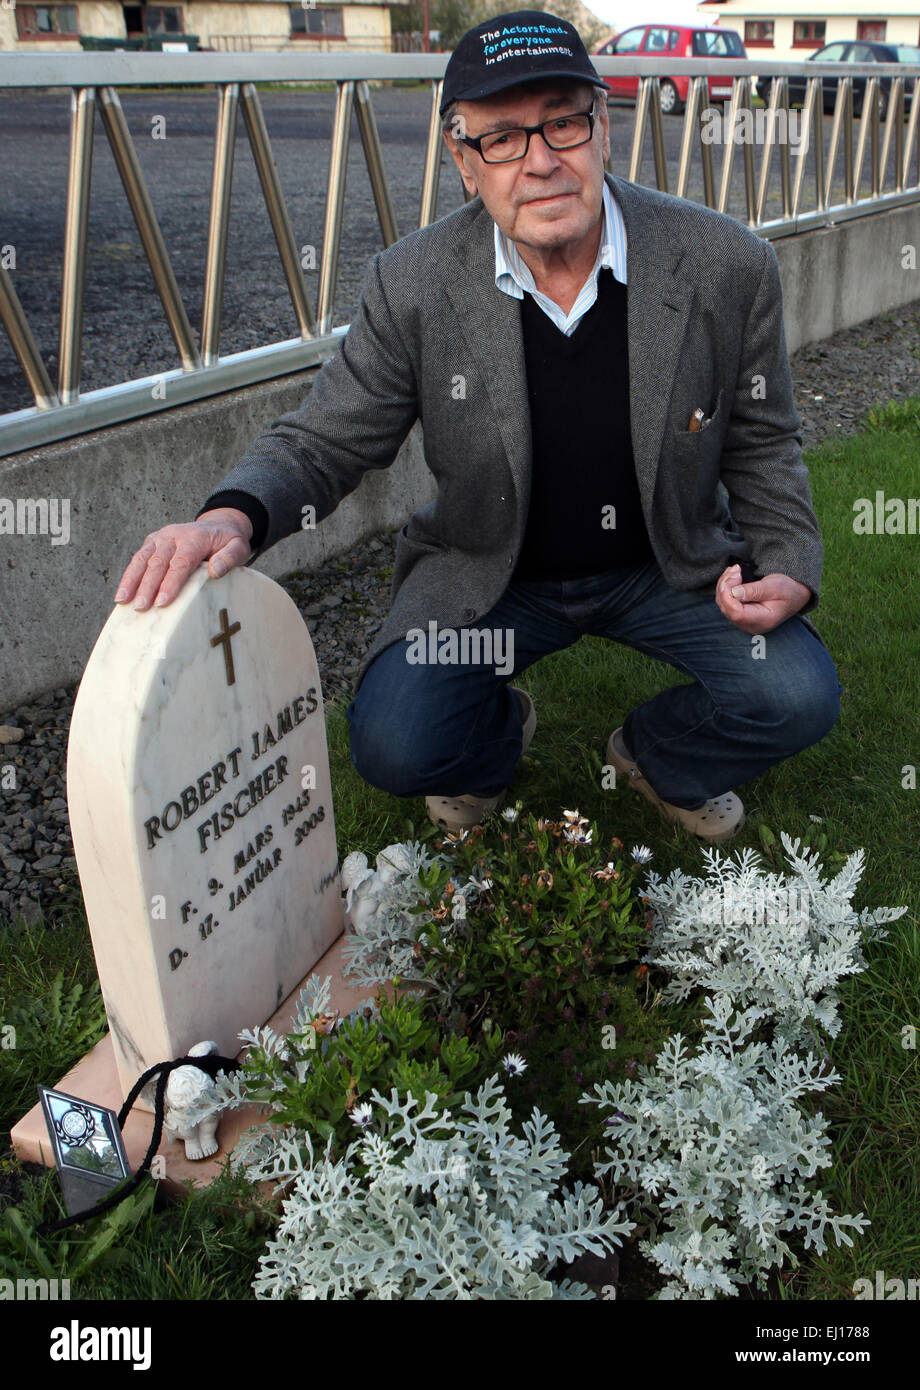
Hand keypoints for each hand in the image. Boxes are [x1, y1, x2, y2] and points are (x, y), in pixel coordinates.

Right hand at [114, 508, 253, 610]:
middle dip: (147, 586)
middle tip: (140, 607)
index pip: (180, 563)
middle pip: (157, 562)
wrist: (218, 525)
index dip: (170, 583)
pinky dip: (129, 576)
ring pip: (142, 559)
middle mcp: (173, 536)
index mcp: (193, 538)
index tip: (162, 601)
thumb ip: (229, 558)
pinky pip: (138, 559)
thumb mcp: (238, 547)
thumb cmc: (227, 542)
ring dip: (131, 581)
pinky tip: (122, 594)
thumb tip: (215, 572)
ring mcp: (160, 538)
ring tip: (122, 601)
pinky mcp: (152, 543)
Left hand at [715, 565, 810, 634]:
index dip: (728, 596)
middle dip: (726, 587)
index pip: (736, 613)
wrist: (795, 593)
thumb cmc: (788, 589)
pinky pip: (727, 603)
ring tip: (735, 570)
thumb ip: (754, 590)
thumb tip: (733, 592)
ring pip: (724, 605)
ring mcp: (746, 622)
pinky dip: (727, 588)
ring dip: (725, 585)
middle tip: (736, 569)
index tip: (733, 577)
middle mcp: (752, 625)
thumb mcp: (774, 585)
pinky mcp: (742, 616)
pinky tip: (733, 576)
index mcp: (763, 620)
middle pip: (727, 609)